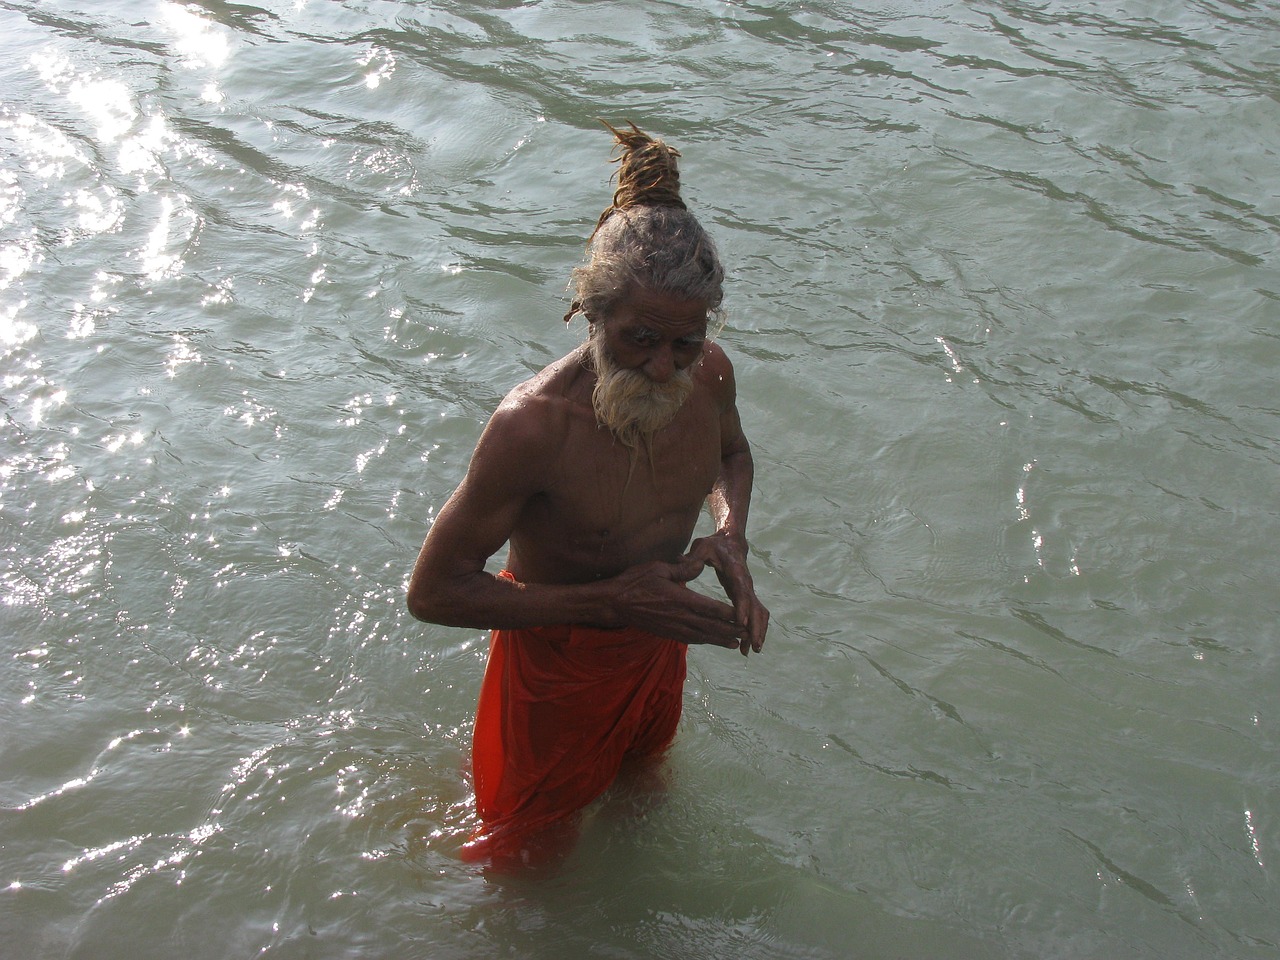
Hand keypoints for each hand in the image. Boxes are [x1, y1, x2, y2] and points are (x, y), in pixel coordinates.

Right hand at [608, 558, 742, 648]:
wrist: (614, 603)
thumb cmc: (635, 581)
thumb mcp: (658, 568)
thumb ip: (682, 569)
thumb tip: (700, 564)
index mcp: (679, 599)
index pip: (709, 608)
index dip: (728, 614)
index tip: (743, 617)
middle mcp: (679, 616)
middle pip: (710, 626)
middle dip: (730, 631)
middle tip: (748, 635)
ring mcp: (673, 627)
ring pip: (702, 636)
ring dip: (720, 640)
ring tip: (737, 644)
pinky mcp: (667, 633)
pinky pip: (690, 639)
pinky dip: (704, 641)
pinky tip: (712, 642)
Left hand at [685, 532, 769, 655]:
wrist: (731, 541)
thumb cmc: (714, 545)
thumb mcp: (702, 546)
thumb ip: (694, 556)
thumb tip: (682, 561)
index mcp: (736, 572)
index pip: (742, 592)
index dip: (742, 607)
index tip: (741, 623)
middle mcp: (746, 583)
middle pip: (755, 608)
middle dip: (755, 627)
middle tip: (752, 646)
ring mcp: (748, 590)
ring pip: (759, 613)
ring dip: (758, 631)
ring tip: (751, 650)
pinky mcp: (746, 595)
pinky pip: (755, 614)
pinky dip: (754, 628)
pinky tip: (747, 643)